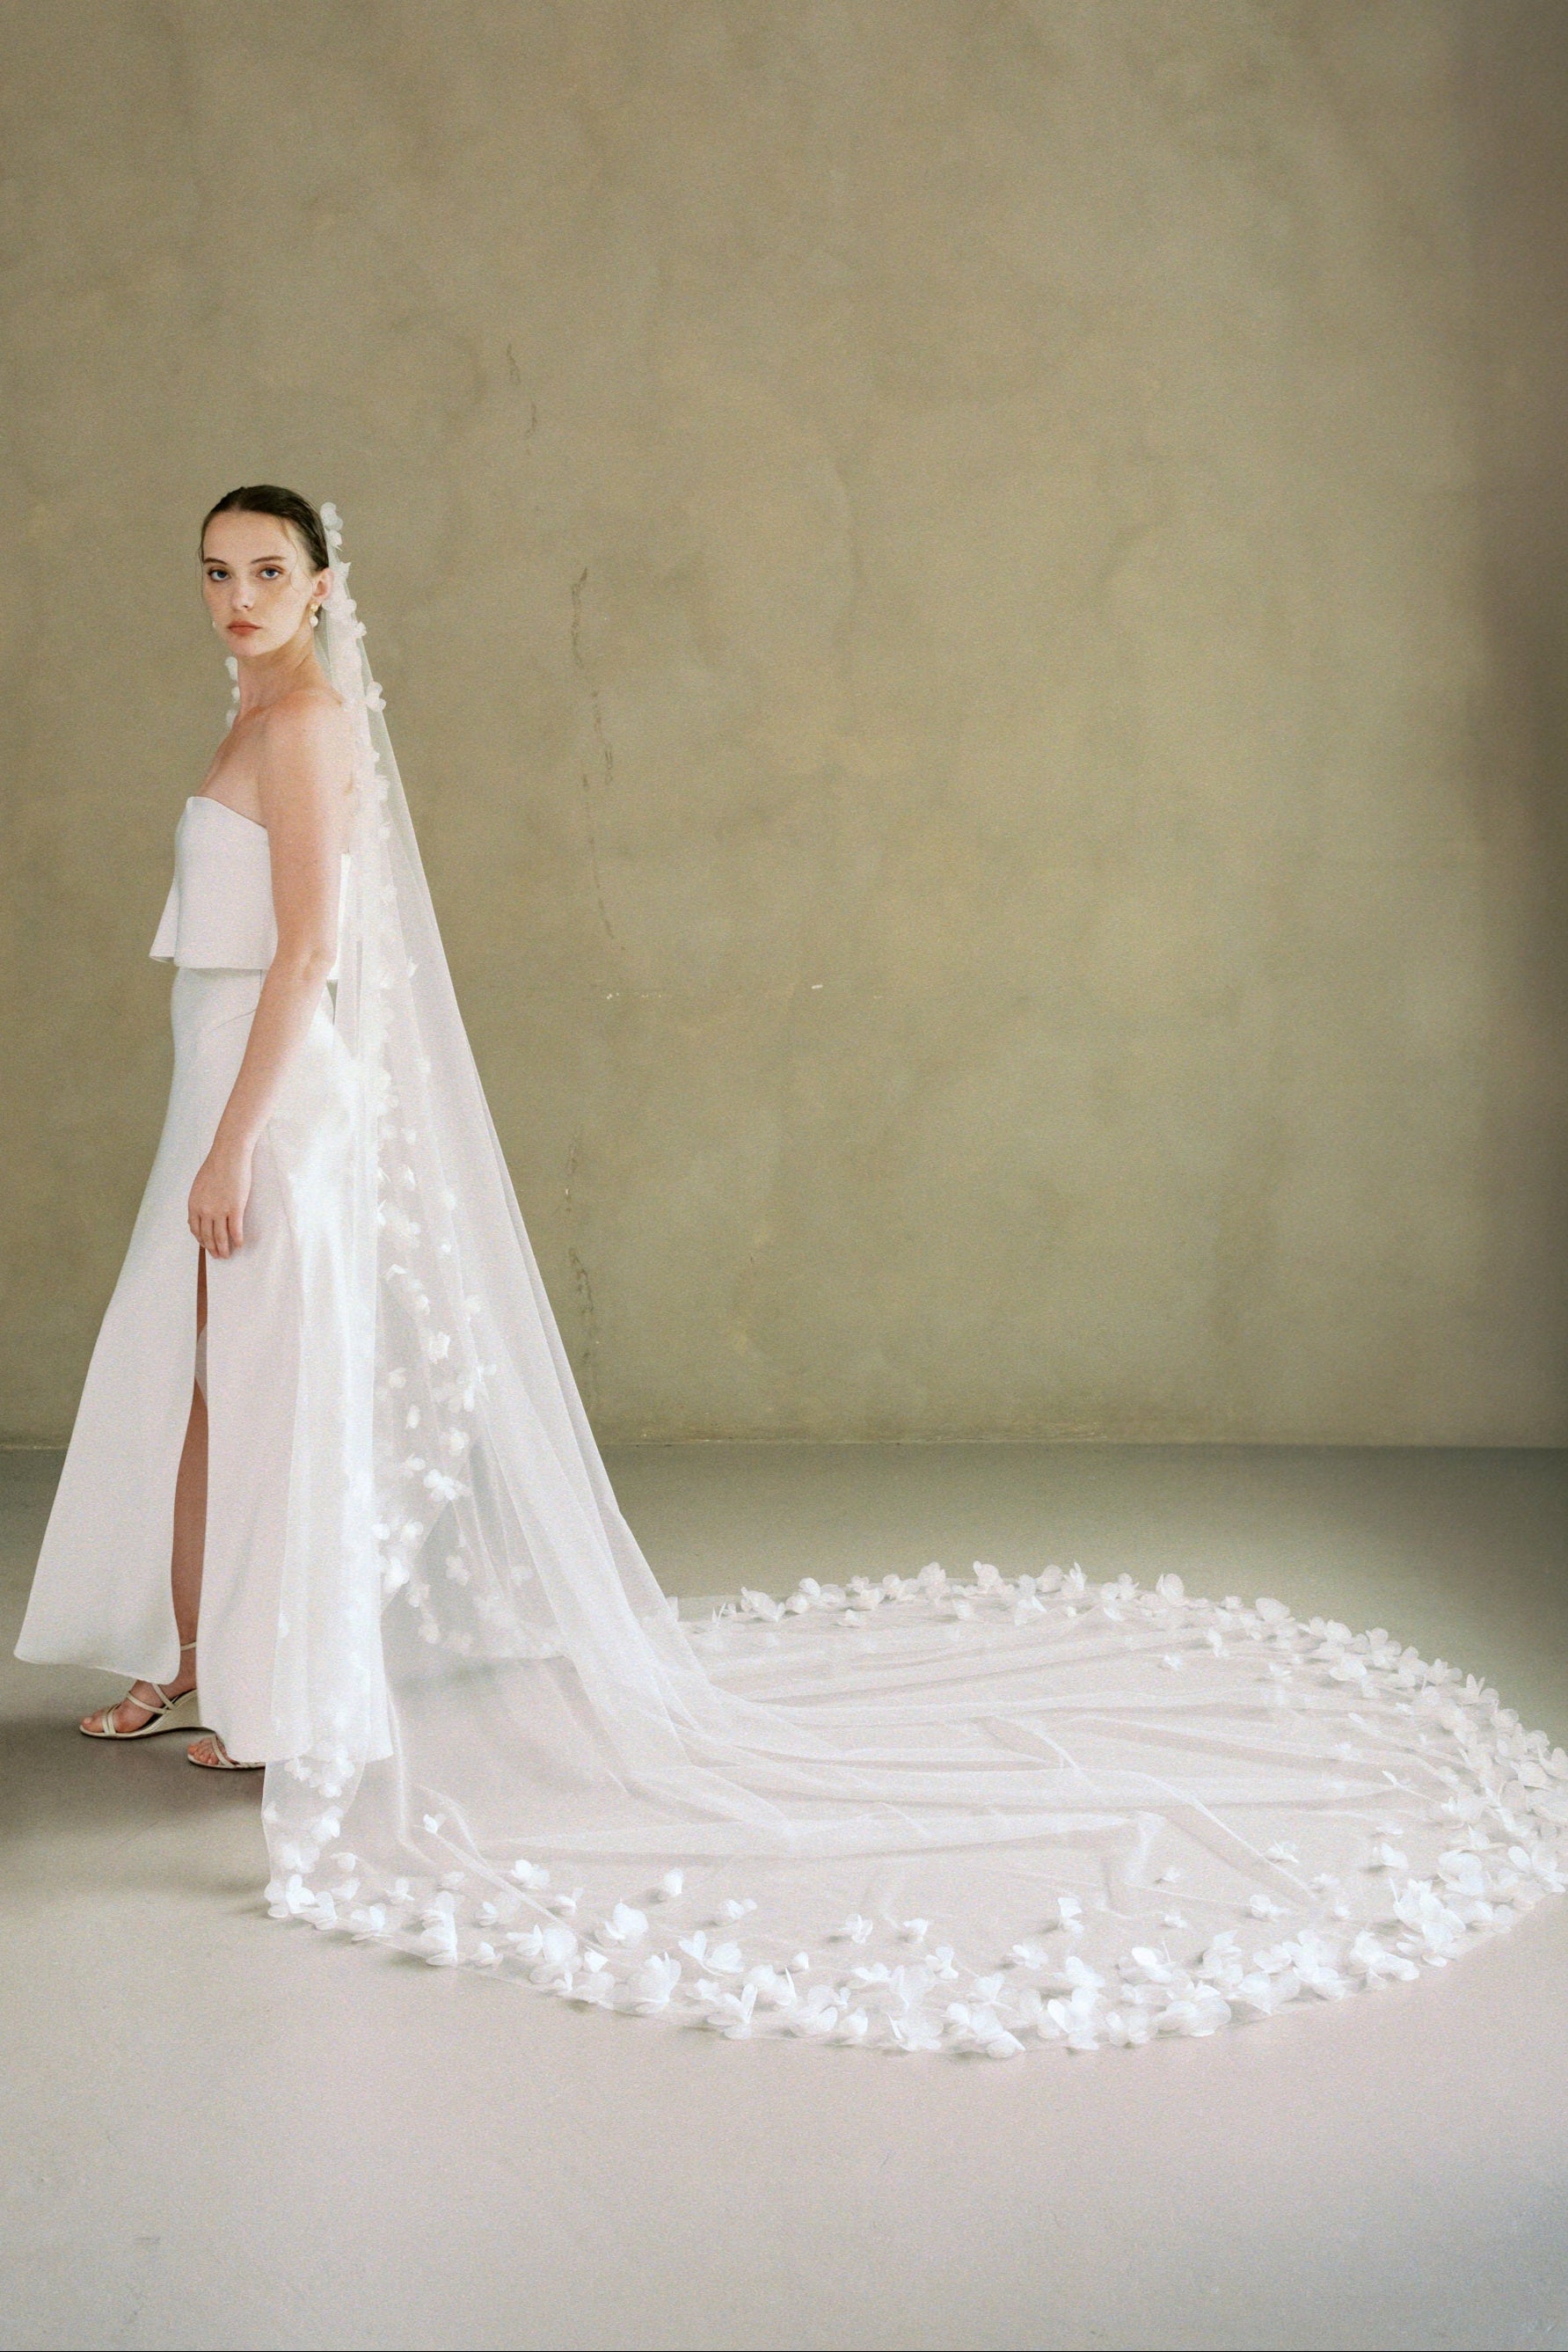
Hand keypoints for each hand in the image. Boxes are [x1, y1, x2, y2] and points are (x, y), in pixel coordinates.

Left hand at [188, 1139, 252, 1256]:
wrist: (228, 1156)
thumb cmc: (215, 1166)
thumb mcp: (199, 1185)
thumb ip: (199, 1201)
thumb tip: (201, 1213)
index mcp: (194, 1205)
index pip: (195, 1229)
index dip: (201, 1240)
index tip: (205, 1246)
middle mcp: (205, 1211)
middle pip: (208, 1236)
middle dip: (212, 1249)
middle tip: (218, 1256)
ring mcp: (220, 1211)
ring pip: (221, 1237)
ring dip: (224, 1249)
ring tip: (228, 1255)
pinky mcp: (236, 1209)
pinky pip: (236, 1230)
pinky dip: (238, 1240)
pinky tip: (240, 1244)